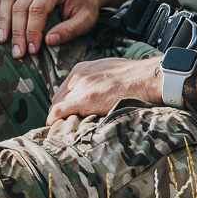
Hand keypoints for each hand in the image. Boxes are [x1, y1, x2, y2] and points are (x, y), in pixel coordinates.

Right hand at [0, 0, 98, 57]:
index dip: (32, 31)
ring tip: (0, 39)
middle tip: (17, 52)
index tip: (32, 50)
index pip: (38, 9)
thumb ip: (69, 30)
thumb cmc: (85, 7)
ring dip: (3, 20)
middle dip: (17, 31)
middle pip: (20, 5)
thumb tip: (48, 41)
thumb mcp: (86, 20)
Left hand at [46, 57, 160, 123]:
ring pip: (58, 105)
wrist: (144, 78)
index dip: (63, 104)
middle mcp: (77, 77)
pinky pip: (60, 111)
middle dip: (59, 112)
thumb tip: (94, 92)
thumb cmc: (132, 76)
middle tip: (62, 124)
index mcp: (81, 69)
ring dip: (59, 117)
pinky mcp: (85, 99)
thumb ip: (94, 79)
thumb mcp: (106, 70)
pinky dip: (54, 119)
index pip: (64, 90)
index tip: (65, 114)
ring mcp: (80, 87)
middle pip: (58, 98)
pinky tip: (52, 126)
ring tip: (61, 129)